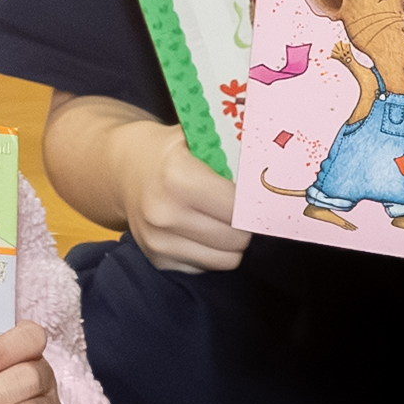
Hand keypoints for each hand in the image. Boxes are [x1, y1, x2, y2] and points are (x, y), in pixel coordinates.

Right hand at [111, 115, 250, 274]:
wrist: (123, 170)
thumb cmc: (171, 151)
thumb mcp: (199, 136)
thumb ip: (233, 149)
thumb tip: (279, 161)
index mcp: (177, 178)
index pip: (238, 208)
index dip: (254, 202)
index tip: (258, 195)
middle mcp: (164, 215)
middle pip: (236, 238)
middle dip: (245, 224)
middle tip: (242, 208)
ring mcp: (158, 242)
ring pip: (226, 260)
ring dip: (232, 242)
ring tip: (222, 219)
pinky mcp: (158, 261)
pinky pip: (207, 267)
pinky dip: (212, 252)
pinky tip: (201, 229)